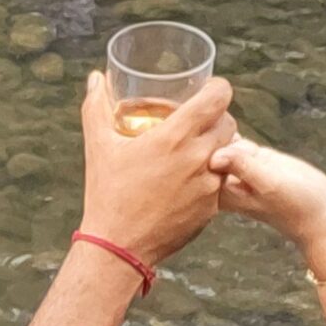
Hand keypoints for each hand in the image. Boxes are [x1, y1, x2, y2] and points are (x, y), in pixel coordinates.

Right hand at [79, 72, 232, 266]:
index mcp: (175, 136)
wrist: (119, 246)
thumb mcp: (99, 146)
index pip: (218, 97)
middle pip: (228, 122)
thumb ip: (97, 107)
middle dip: (216, 117)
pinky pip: (220, 181)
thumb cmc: (108, 194)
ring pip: (228, 152)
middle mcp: (198, 157)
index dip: (217, 88)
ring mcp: (209, 184)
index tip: (208, 90)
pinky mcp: (212, 207)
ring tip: (192, 151)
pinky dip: (209, 176)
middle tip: (197, 121)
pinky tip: (187, 181)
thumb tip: (96, 79)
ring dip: (216, 147)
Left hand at [212, 136, 325, 262]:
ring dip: (226, 132)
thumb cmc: (294, 204)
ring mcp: (234, 167)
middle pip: (204, 146)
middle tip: (243, 149)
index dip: (203, 143)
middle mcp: (221, 180)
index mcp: (218, 190)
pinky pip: (233, 139)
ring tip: (251, 150)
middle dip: (214, 135)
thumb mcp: (269, 184)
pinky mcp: (249, 157)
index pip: (197, 159)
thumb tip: (214, 156)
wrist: (316, 210)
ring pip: (218, 139)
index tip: (221, 145)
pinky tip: (250, 141)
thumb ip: (243, 167)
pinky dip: (235, 133)